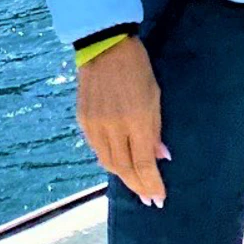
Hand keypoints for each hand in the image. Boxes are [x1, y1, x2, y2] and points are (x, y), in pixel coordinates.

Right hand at [77, 38, 170, 205]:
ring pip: (108, 163)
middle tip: (148, 198)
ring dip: (123, 176)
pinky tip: (119, 163)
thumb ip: (156, 130)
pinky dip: (109, 160)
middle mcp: (113, 127)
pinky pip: (96, 149)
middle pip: (124, 168)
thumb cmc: (137, 68)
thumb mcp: (155, 96)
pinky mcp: (82, 120)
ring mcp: (95, 124)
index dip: (151, 184)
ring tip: (136, 184)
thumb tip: (161, 158)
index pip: (144, 163)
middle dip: (138, 186)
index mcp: (136, 119)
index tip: (158, 199)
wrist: (104, 45)